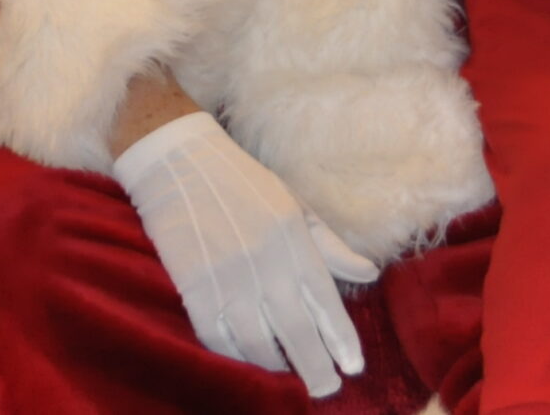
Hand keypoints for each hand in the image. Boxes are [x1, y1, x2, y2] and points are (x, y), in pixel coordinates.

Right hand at [112, 112, 376, 397]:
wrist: (178, 160)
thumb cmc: (242, 182)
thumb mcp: (294, 206)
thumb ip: (331, 246)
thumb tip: (370, 275)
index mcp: (293, 241)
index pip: (326, 304)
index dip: (341, 341)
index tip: (352, 368)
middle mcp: (265, 263)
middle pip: (297, 334)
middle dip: (315, 370)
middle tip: (325, 390)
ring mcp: (227, 278)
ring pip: (257, 344)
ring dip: (275, 366)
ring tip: (286, 373)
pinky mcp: (193, 286)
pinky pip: (217, 337)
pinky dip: (234, 355)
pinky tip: (246, 358)